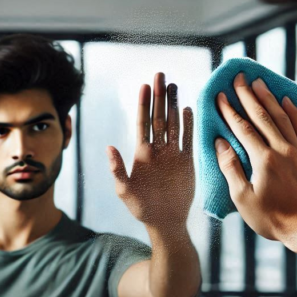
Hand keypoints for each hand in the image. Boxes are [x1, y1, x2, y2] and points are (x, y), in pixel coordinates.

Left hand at [108, 72, 194, 228]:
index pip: (142, 122)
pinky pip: (188, 138)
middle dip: (159, 96)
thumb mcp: (124, 191)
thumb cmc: (141, 208)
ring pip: (173, 123)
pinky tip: (188, 108)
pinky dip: (188, 124)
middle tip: (161, 74)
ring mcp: (172, 154)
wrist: (165, 221)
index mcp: (141, 153)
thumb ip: (117, 169)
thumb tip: (108, 147)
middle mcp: (157, 149)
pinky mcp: (186, 161)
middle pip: (158, 117)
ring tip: (174, 85)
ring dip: (174, 104)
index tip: (145, 85)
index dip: (144, 103)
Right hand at [214, 72, 296, 244]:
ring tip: (259, 83)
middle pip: (263, 116)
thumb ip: (231, 169)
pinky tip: (288, 100)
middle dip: (249, 96)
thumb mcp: (243, 199)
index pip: (243, 128)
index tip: (220, 96)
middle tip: (239, 79)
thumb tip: (220, 144)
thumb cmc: (273, 218)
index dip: (230, 111)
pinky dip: (295, 112)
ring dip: (270, 98)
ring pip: (283, 117)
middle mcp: (283, 149)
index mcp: (263, 160)